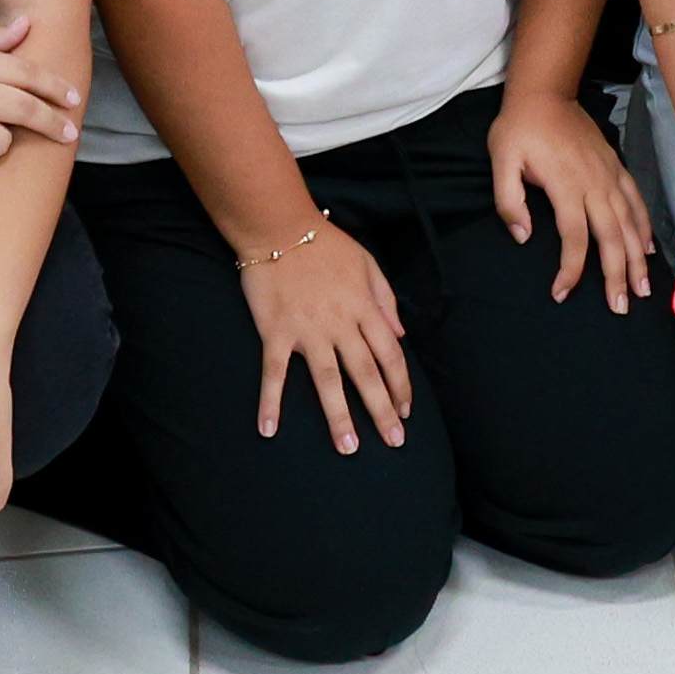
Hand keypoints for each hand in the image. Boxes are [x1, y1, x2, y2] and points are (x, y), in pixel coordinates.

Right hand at [237, 219, 412, 451]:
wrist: (279, 226)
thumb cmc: (325, 243)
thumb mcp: (367, 264)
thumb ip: (384, 300)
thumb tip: (400, 334)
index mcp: (364, 308)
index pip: (390, 355)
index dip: (400, 385)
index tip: (406, 410)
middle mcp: (340, 324)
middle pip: (366, 374)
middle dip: (382, 410)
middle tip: (393, 442)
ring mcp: (308, 330)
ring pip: (328, 380)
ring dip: (339, 416)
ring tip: (347, 447)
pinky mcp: (276, 332)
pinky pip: (275, 373)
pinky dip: (270, 402)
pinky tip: (268, 430)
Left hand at [487, 89, 655, 309]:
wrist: (545, 93)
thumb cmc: (519, 128)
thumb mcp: (501, 160)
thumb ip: (509, 201)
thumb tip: (524, 237)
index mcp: (565, 185)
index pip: (574, 238)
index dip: (571, 270)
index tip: (562, 293)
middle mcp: (594, 184)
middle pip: (611, 237)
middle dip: (617, 275)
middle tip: (621, 307)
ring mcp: (609, 175)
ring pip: (629, 224)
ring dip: (637, 258)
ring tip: (643, 288)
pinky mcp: (615, 167)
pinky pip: (636, 201)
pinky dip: (644, 226)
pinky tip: (647, 248)